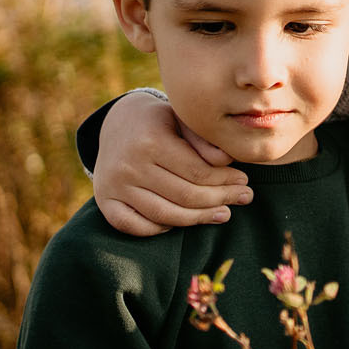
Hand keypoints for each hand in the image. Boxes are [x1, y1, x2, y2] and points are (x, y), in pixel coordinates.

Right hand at [95, 93, 249, 235]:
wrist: (117, 122)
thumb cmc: (161, 121)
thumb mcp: (183, 119)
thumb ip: (204, 140)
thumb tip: (227, 161)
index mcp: (150, 140)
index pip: (197, 172)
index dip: (225, 181)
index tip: (244, 182)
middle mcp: (128, 165)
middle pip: (184, 196)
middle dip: (220, 200)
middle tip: (244, 198)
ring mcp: (113, 185)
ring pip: (164, 215)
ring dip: (198, 219)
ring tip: (223, 214)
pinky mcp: (104, 201)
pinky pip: (133, 226)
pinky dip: (159, 229)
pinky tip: (181, 222)